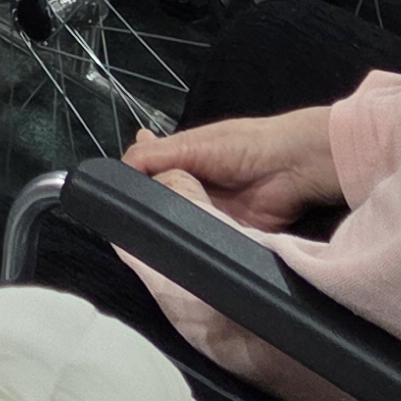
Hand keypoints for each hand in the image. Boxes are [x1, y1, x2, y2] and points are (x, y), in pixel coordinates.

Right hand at [124, 106, 341, 230]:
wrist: (293, 170)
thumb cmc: (244, 145)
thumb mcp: (192, 144)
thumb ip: (153, 157)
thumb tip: (114, 173)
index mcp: (181, 159)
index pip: (144, 174)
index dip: (128, 186)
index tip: (106, 204)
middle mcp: (190, 187)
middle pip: (156, 205)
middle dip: (143, 215)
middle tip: (121, 232)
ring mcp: (206, 213)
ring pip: (174, 226)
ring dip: (164, 233)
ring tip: (140, 245)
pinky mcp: (222, 237)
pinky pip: (199, 244)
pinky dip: (187, 248)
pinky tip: (168, 255)